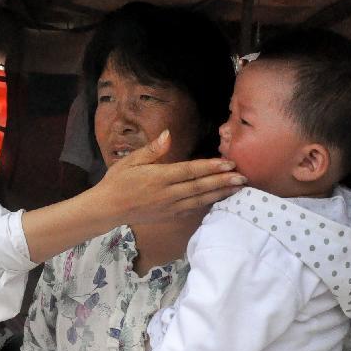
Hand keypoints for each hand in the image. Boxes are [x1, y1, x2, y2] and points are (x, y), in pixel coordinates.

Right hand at [97, 130, 245, 225]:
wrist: (108, 208)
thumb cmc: (118, 181)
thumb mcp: (130, 161)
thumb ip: (152, 149)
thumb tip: (168, 134)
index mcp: (159, 177)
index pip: (190, 171)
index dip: (210, 167)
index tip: (228, 163)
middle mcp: (168, 193)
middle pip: (200, 186)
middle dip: (223, 181)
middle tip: (243, 176)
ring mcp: (170, 207)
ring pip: (200, 200)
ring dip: (220, 193)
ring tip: (238, 188)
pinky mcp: (170, 216)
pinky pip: (193, 210)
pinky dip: (208, 204)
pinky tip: (219, 199)